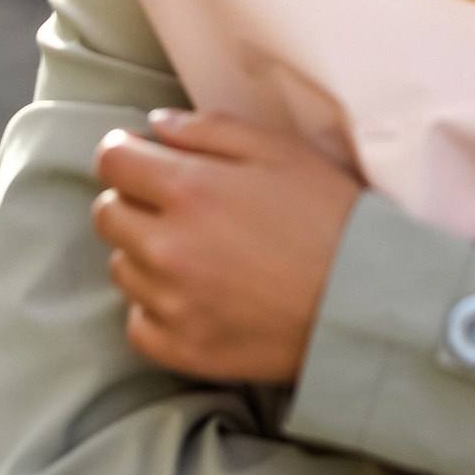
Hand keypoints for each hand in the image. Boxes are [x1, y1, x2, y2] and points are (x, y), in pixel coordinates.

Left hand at [92, 111, 362, 384]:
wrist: (367, 301)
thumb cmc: (329, 216)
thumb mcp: (280, 151)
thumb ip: (211, 130)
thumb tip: (156, 126)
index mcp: (189, 190)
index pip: (111, 162)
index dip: (125, 153)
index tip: (143, 159)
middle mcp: (167, 247)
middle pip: (107, 214)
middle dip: (134, 201)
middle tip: (178, 206)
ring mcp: (171, 303)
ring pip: (121, 267)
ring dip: (146, 253)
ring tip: (199, 252)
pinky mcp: (182, 349)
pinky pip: (137, 322)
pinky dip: (157, 307)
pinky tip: (196, 295)